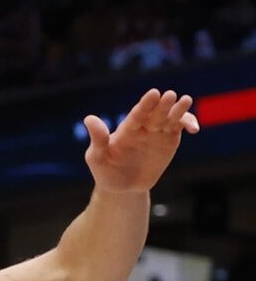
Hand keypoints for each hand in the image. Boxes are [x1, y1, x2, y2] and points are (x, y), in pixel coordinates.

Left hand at [83, 88, 198, 193]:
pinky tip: (193, 128)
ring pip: (170, 117)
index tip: (153, 93)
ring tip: (185, 100)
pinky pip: (179, 128)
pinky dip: (188, 124)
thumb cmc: (105, 171)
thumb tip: (88, 118)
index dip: (145, 104)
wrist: (122, 187)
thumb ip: (97, 139)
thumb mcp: (97, 157)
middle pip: (155, 113)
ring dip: (179, 110)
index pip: (137, 114)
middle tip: (170, 95)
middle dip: (162, 105)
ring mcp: (158, 132)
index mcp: (126, 129)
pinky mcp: (169, 139)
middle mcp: (143, 126)